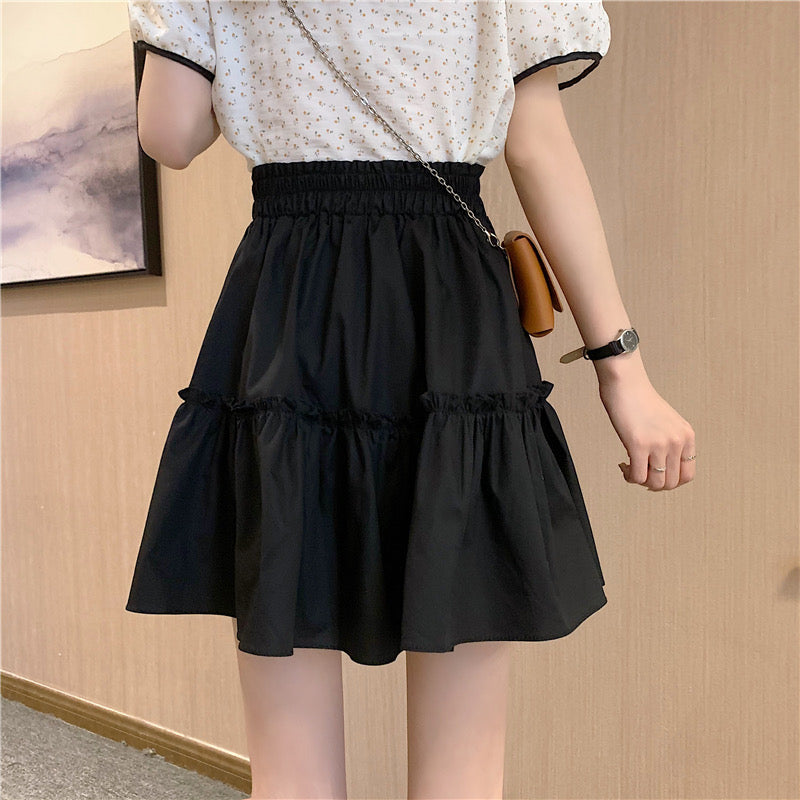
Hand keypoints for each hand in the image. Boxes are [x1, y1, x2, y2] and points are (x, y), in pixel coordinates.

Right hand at [597, 370, 695, 490]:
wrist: (625, 384)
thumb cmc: (640, 400)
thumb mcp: (667, 422)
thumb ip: (670, 442)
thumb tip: (661, 467)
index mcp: (687, 436)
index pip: (688, 475)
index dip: (670, 481)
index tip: (656, 476)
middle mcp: (677, 441)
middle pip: (671, 483)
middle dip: (653, 484)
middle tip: (640, 473)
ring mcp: (659, 444)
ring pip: (656, 484)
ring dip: (641, 482)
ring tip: (630, 469)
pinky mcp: (639, 445)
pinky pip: (637, 477)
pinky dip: (629, 477)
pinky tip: (623, 465)